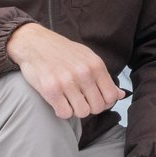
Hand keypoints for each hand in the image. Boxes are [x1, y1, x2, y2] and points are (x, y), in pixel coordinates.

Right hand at [5, 22, 126, 118]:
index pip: (111, 96)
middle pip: (98, 107)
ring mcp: (67, 82)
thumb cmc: (62, 51)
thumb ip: (103, 77)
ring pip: (82, 112)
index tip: (95, 99)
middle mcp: (83, 73)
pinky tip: (59, 102)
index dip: (105, 102)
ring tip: (69, 100)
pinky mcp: (50, 90)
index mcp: (95, 65)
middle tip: (80, 100)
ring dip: (76, 110)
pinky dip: (62, 111)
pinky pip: (65, 113)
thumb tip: (121, 94)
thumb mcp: (87, 57)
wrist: (34, 43)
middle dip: (90, 107)